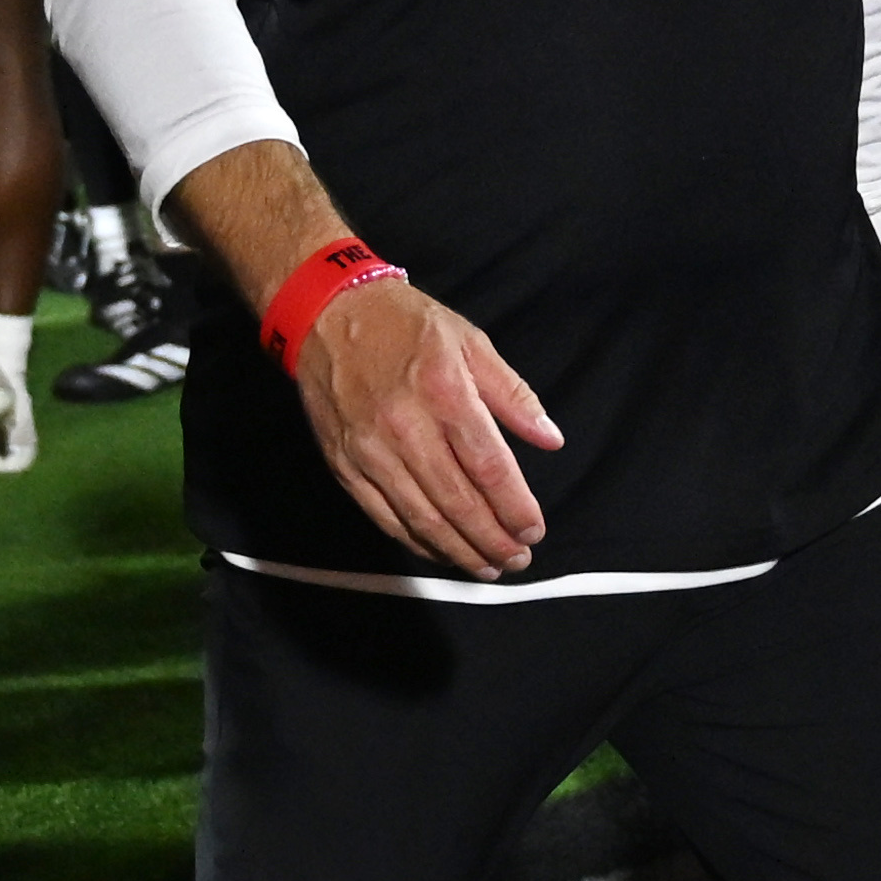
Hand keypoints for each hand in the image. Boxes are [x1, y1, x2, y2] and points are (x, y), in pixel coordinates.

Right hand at [294, 278, 563, 577]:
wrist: (328, 313)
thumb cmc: (406, 325)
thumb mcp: (471, 342)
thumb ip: (513, 395)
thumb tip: (551, 439)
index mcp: (445, 392)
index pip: (488, 466)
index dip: (515, 507)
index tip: (533, 530)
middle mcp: (405, 426)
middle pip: (456, 501)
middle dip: (492, 539)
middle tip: (517, 559)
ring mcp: (370, 450)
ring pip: (420, 518)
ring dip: (458, 551)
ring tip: (486, 566)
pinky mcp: (344, 464)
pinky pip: (383, 516)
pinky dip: (415, 541)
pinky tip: (440, 551)